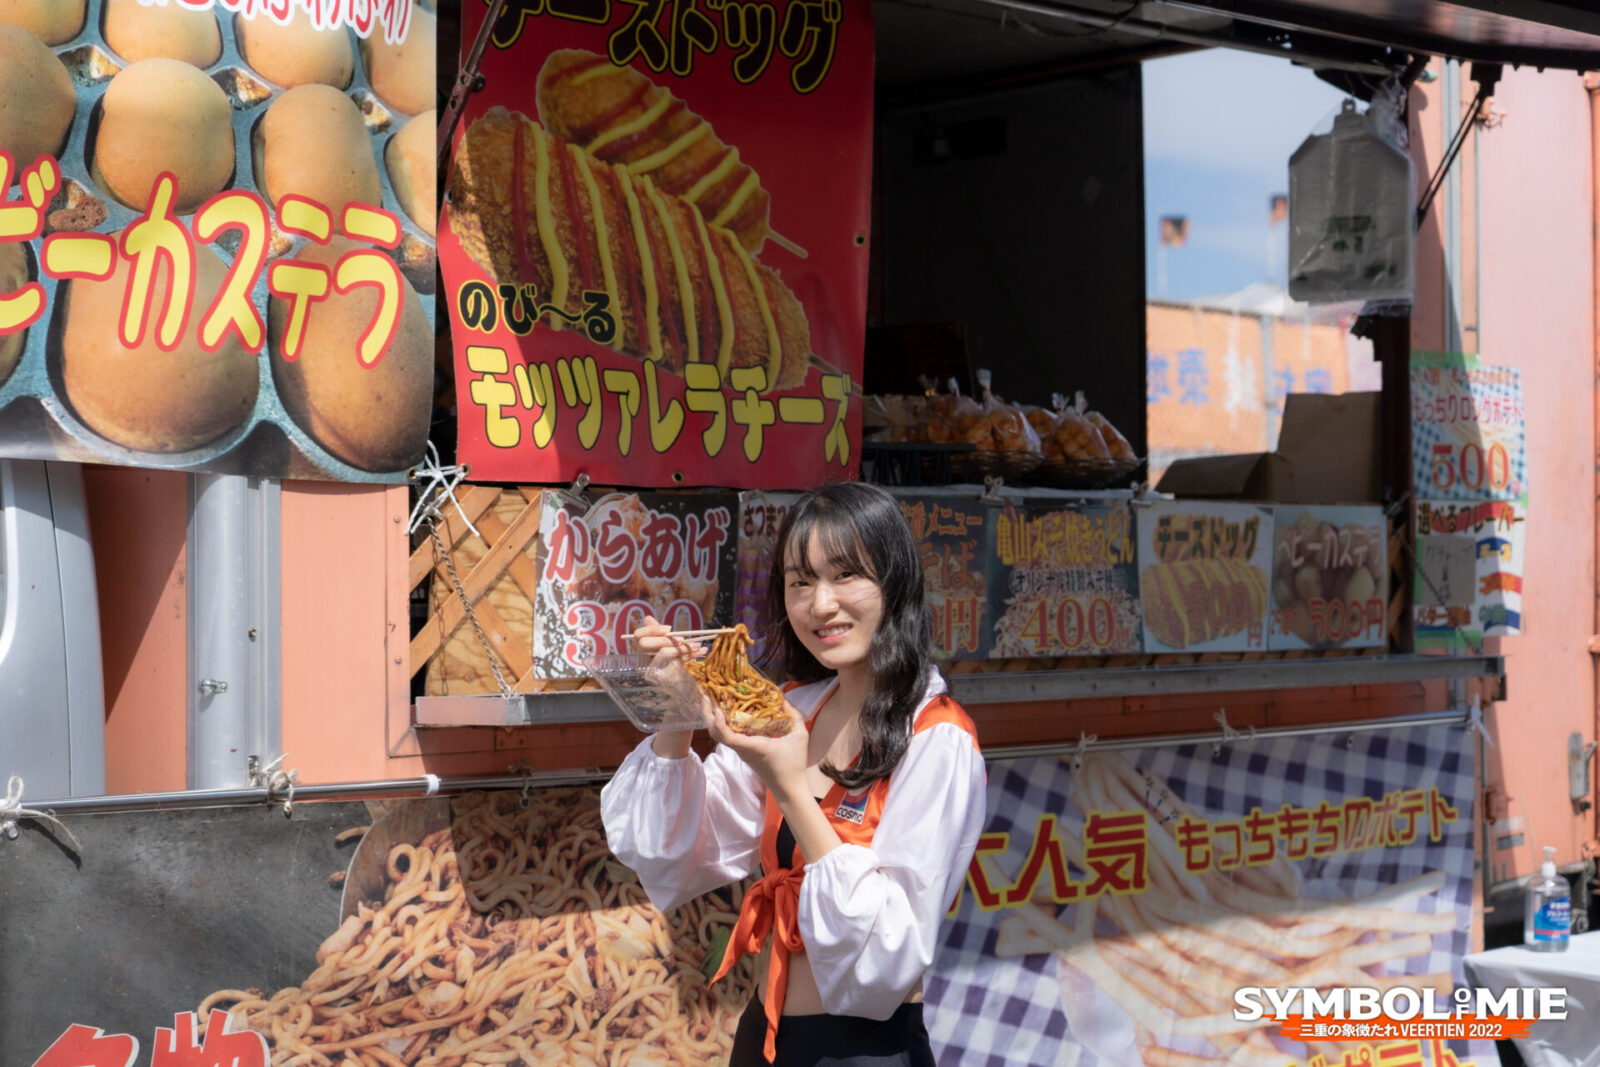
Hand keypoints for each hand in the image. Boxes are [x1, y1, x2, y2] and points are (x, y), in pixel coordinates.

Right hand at [634, 616, 711, 757]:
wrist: (686, 705)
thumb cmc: (677, 676)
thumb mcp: (669, 654)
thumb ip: (660, 637)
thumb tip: (648, 618)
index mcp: (643, 658)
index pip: (639, 638)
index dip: (652, 629)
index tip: (669, 628)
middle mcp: (644, 667)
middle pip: (646, 644)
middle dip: (667, 638)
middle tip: (683, 638)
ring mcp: (654, 676)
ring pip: (663, 652)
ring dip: (683, 646)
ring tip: (698, 646)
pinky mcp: (666, 682)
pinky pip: (677, 663)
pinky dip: (691, 654)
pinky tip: (702, 652)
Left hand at [706, 699, 809, 797]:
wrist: (788, 789)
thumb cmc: (794, 764)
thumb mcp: (800, 736)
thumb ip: (794, 716)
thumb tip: (784, 700)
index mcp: (753, 746)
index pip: (728, 737)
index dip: (718, 723)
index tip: (718, 709)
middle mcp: (743, 750)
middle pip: (717, 734)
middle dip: (708, 715)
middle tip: (705, 696)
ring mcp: (742, 752)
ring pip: (720, 736)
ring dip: (714, 719)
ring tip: (713, 700)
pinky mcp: (743, 753)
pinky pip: (728, 737)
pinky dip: (723, 724)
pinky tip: (727, 712)